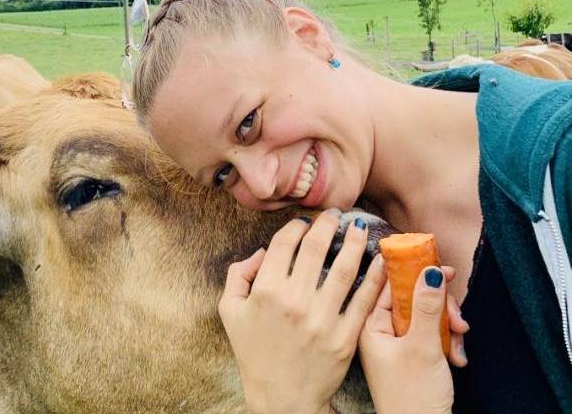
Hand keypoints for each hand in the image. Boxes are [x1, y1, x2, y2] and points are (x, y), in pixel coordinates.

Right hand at [218, 210, 386, 413]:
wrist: (281, 398)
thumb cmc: (254, 353)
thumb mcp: (230, 311)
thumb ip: (238, 275)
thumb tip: (263, 252)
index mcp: (265, 291)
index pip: (285, 243)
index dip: (297, 226)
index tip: (305, 223)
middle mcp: (294, 301)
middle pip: (316, 247)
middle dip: (329, 224)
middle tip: (337, 215)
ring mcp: (322, 319)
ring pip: (344, 267)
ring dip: (356, 241)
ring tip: (361, 228)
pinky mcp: (345, 337)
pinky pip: (364, 299)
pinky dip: (375, 276)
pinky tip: (380, 260)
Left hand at [358, 266, 469, 413]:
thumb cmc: (413, 397)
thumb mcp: (423, 346)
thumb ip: (426, 307)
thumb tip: (430, 271)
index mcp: (370, 326)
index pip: (389, 285)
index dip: (415, 273)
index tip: (438, 266)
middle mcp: (380, 332)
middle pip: (412, 299)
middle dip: (439, 307)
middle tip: (455, 319)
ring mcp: (396, 344)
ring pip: (425, 316)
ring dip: (446, 326)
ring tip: (456, 342)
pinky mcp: (411, 355)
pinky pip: (431, 334)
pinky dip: (446, 342)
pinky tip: (456, 357)